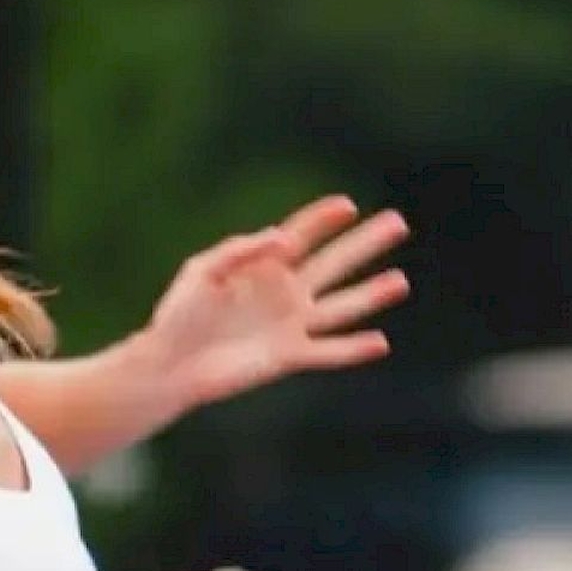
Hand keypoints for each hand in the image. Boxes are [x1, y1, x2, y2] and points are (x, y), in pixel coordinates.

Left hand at [144, 196, 410, 410]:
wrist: (171, 364)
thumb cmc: (179, 314)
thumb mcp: (203, 271)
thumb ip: (241, 251)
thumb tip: (283, 239)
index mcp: (263, 266)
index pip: (303, 234)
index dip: (324, 219)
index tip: (348, 206)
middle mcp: (284, 292)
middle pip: (335, 263)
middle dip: (365, 243)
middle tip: (397, 223)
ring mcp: (290, 324)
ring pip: (341, 306)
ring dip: (372, 294)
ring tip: (400, 281)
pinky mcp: (289, 357)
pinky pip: (329, 351)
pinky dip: (353, 349)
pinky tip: (381, 342)